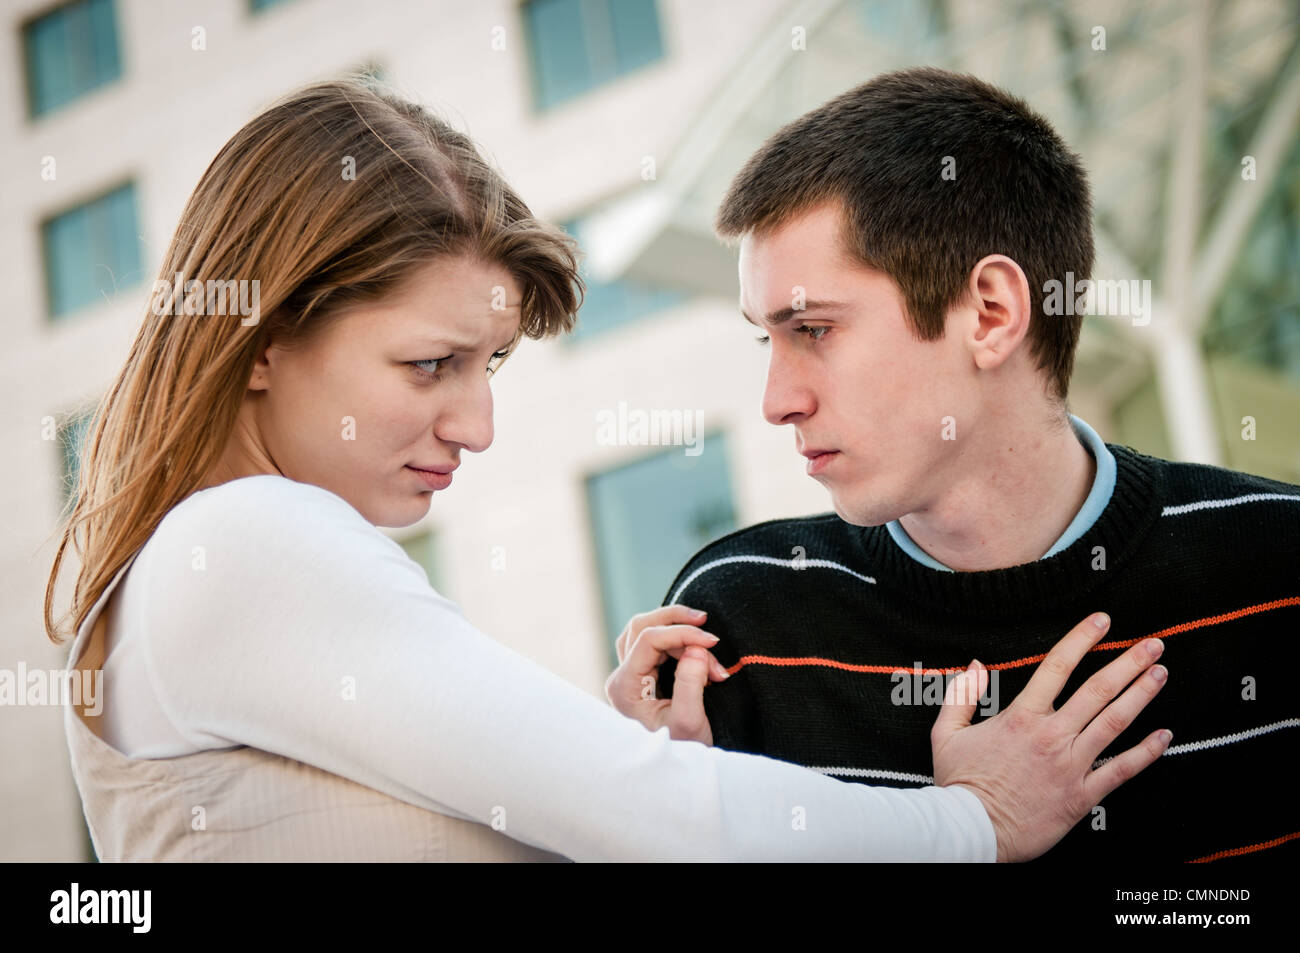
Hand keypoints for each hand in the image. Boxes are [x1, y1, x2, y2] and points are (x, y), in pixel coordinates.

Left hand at [604, 605, 729, 743]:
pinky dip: (676, 641)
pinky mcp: (642, 678)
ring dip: (676, 628)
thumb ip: (690, 683)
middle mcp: (621, 678)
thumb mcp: (690, 722)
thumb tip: (696, 648)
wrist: (676, 775)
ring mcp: (629, 677)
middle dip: (677, 623)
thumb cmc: (682, 753)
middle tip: (708, 627)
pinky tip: (696, 649)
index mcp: (625, 688)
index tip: (712, 642)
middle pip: (642, 627)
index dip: (682, 633)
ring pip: (645, 631)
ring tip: (707, 640)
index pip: (648, 640)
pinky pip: (653, 644)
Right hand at [930, 612, 1170, 862]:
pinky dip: (1146, 752)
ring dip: (1140, 696)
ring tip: (1160, 674)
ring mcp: (1071, 765)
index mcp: (1021, 717)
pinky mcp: (1082, 795)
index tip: (1101, 621)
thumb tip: (975, 665)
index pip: (1057, 667)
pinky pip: (1121, 771)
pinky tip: (1163, 736)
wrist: (973, 830)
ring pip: (1114, 723)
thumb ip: (961, 695)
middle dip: (1128, 663)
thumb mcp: (947, 733)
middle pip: (1098, 690)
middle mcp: (1052, 736)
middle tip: (1153, 645)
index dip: (1082, 639)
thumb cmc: (959, 784)